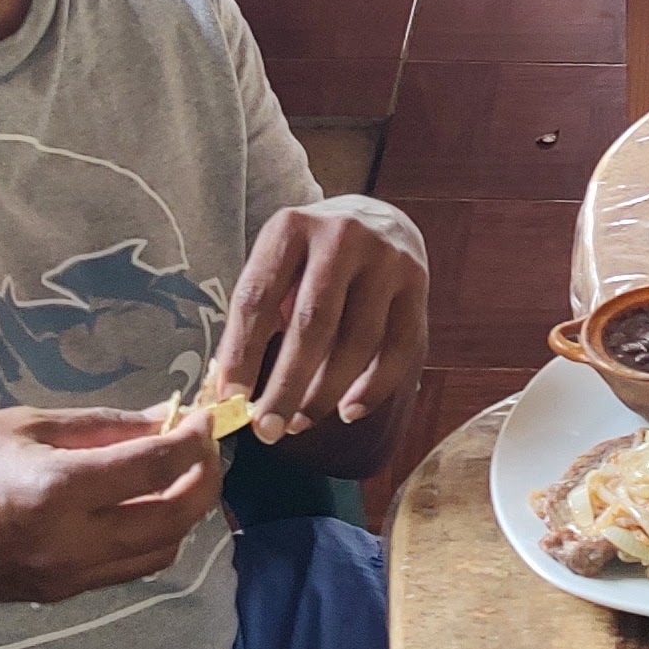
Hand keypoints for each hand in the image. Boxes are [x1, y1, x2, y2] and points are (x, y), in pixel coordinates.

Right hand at [0, 408, 223, 605]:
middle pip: (176, 518)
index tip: (206, 416)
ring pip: (160, 551)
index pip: (157, 467)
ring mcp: (66, 578)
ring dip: (181, 513)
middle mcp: (70, 543)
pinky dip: (148, 536)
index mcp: (58, 491)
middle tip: (202, 446)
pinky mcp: (58, 596)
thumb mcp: (23, 426)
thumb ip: (100, 427)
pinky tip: (135, 504)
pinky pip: (126, 568)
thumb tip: (162, 419)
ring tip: (172, 473)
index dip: (195, 439)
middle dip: (204, 479)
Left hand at [216, 203, 429, 443]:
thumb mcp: (279, 263)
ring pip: (357, 341)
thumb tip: (234, 389)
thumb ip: (261, 313)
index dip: (242, 353)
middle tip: (267, 429)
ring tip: (300, 422)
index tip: (230, 399)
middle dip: (286, 384)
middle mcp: (341, 236)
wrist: (377, 219)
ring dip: (325, 393)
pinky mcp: (417, 285)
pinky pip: (399, 349)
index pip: (258, 297)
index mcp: (290, 227)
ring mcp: (386, 259)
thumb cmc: (313, 256)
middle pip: (312, 323)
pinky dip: (373, 389)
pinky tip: (347, 411)